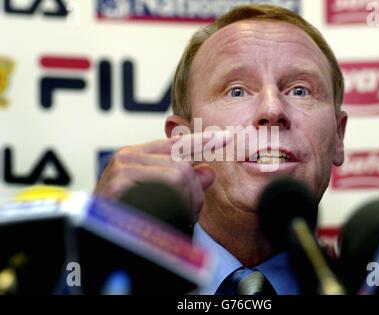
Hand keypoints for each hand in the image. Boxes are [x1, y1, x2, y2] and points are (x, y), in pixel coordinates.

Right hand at [94, 131, 230, 217]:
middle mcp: (127, 157)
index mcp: (136, 157)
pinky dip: (177, 204)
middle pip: (183, 164)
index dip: (203, 141)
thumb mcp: (159, 199)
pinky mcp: (119, 181)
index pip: (176, 144)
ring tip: (178, 218)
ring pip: (179, 174)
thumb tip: (208, 172)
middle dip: (194, 193)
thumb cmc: (126, 221)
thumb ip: (183, 184)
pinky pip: (166, 184)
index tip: (227, 137)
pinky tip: (169, 216)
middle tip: (190, 213)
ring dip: (187, 202)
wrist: (94, 242)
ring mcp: (121, 167)